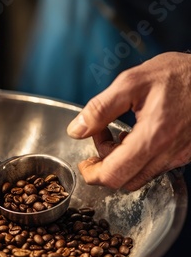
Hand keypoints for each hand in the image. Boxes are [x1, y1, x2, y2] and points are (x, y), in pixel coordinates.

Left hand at [67, 52, 190, 190]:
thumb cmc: (179, 74)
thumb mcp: (132, 82)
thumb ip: (100, 108)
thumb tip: (77, 130)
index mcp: (153, 137)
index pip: (114, 175)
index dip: (92, 174)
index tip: (84, 163)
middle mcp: (168, 154)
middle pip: (125, 181)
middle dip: (105, 167)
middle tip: (99, 141)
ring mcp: (178, 157)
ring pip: (140, 177)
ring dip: (121, 162)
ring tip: (117, 134)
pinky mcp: (185, 154)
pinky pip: (155, 168)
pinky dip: (138, 158)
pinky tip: (137, 135)